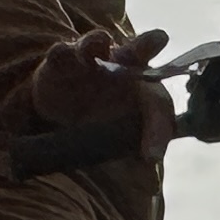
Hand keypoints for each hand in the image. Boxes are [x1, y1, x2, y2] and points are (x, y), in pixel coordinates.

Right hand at [28, 27, 175, 151]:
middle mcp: (121, 66)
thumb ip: (134, 160)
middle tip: (159, 38)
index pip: (157, 104)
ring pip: (96, 43)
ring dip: (97, 41)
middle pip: (138, 51)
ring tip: (101, 39)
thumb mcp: (119, 142)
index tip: (151, 157)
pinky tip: (61, 52)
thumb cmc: (102, 120)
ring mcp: (90, 60)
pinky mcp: (60, 62)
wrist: (61, 112)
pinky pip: (62, 53)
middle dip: (148, 43)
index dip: (157, 129)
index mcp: (142, 88)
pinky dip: (62, 51)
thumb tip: (150, 182)